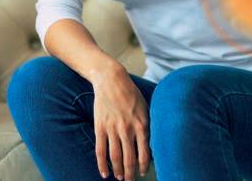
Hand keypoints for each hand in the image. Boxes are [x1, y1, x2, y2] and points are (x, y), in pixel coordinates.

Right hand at [91, 65, 150, 179]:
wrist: (111, 80)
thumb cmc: (130, 93)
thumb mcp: (145, 106)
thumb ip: (147, 124)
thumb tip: (151, 141)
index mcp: (141, 124)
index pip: (144, 152)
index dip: (144, 166)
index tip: (143, 172)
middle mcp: (127, 129)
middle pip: (129, 158)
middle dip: (131, 173)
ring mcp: (112, 129)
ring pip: (115, 157)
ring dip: (118, 171)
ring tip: (120, 178)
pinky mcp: (100, 127)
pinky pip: (100, 150)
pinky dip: (102, 164)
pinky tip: (104, 173)